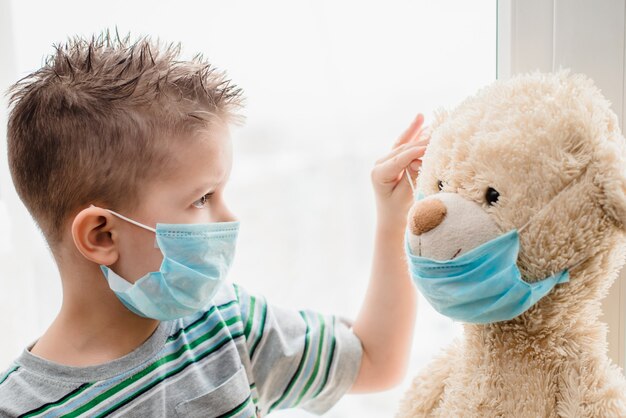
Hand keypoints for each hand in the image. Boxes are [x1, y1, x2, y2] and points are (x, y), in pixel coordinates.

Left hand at [371, 113, 429, 229]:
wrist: (391, 218)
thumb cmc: (398, 211)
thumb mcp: (405, 196)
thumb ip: (410, 176)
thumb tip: (418, 157)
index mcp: (379, 174)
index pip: (400, 158)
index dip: (416, 150)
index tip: (431, 144)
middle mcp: (379, 164)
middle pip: (403, 149)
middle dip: (421, 140)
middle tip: (439, 130)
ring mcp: (385, 160)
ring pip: (404, 144)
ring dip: (417, 132)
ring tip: (429, 119)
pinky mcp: (392, 159)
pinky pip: (404, 144)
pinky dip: (413, 132)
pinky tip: (421, 119)